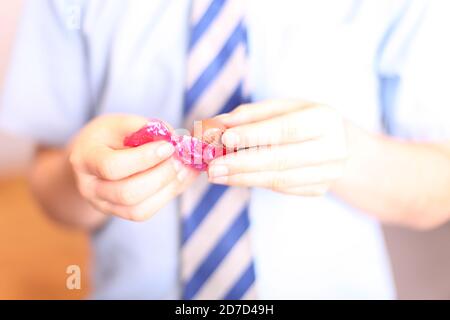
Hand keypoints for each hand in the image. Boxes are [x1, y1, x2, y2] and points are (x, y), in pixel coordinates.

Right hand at [69, 114, 197, 220]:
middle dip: (160, 176)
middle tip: (180, 159)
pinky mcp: (118, 213)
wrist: (94, 157)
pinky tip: (182, 179)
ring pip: (138, 209)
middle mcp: (89, 187)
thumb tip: (175, 140)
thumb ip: (146, 128)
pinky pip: (145, 212)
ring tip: (185, 169)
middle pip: (127, 193)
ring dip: (168, 189)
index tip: (168, 147)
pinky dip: (168, 196)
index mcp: (85, 158)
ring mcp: (102, 204)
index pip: (111, 166)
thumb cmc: (110, 135)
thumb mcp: (122, 123)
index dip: (143, 159)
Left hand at [207, 100, 347, 195]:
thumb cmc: (302, 119)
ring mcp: (328, 174)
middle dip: (242, 164)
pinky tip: (235, 178)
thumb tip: (218, 124)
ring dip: (243, 178)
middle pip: (281, 159)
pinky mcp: (318, 190)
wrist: (335, 142)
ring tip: (216, 175)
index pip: (286, 129)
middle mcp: (333, 149)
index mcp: (325, 119)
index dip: (255, 135)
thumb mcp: (281, 108)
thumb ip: (250, 114)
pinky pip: (281, 188)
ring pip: (279, 179)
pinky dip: (255, 182)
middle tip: (212, 167)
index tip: (226, 139)